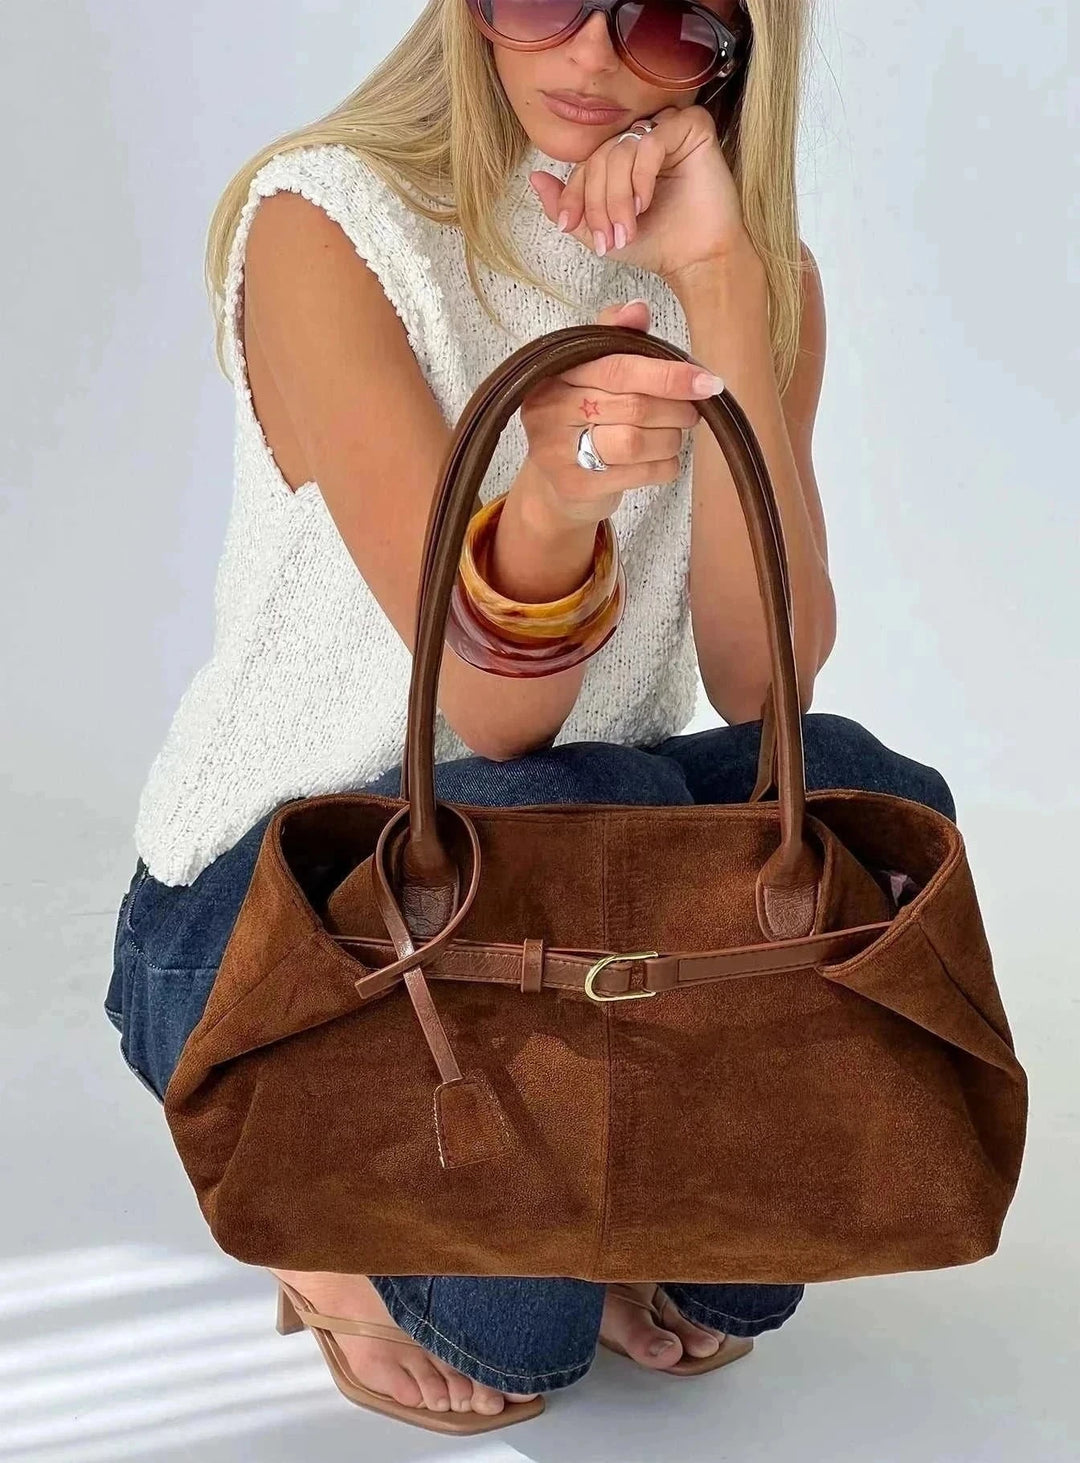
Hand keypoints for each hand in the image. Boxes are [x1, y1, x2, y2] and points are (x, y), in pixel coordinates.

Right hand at [518, 299, 720, 531]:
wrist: (558, 484)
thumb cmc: (585, 420)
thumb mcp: (596, 373)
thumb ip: (616, 338)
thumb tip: (638, 308)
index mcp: (557, 374)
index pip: (619, 369)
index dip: (668, 375)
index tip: (706, 381)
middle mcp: (549, 411)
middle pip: (633, 407)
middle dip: (675, 410)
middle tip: (692, 412)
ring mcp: (557, 452)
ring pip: (636, 442)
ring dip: (670, 439)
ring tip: (674, 435)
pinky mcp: (575, 486)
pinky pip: (639, 474)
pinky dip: (664, 466)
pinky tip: (663, 459)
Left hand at [528, 105, 753, 287]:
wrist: (697, 260)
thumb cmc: (657, 245)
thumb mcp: (600, 231)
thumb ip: (567, 207)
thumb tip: (535, 178)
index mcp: (621, 157)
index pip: (586, 164)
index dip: (574, 195)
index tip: (571, 227)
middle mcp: (642, 138)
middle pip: (601, 157)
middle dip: (598, 202)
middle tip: (609, 238)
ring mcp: (667, 129)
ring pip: (621, 150)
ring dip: (617, 196)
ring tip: (628, 228)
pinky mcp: (692, 127)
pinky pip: (651, 141)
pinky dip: (641, 176)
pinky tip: (645, 203)